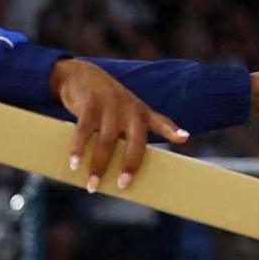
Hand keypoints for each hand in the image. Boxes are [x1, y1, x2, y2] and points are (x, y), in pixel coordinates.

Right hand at [52, 59, 185, 191]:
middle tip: (122, 185)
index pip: (161, 122)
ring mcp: (111, 106)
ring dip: (98, 165)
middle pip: (135, 141)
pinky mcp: (90, 104)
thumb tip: (123, 170)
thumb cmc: (106, 104)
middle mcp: (130, 110)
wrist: (81, 74)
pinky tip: (74, 162)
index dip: (172, 130)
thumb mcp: (125, 114)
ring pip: (107, 141)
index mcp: (141, 113)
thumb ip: (130, 136)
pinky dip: (79, 148)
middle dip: (129, 165)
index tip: (184, 138)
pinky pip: (84, 130)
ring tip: (92, 185)